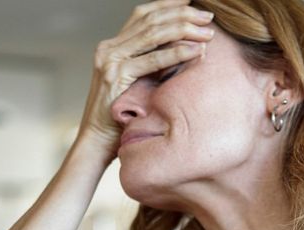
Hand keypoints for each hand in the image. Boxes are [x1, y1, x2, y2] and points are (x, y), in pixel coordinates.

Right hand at [76, 0, 214, 159]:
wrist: (96, 141)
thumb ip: (150, 66)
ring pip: (152, 34)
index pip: (142, 15)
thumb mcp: (136, 84)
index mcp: (112, 46)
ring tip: (206, 32)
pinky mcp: (115, 76)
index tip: (191, 2)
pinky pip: (152, 60)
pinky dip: (176, 53)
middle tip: (207, 16)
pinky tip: (196, 51)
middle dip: (182, 14)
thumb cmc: (119, 118)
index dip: (168, 5)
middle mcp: (108, 48)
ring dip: (183, 30)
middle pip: (150, 19)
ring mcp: (110, 61)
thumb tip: (183, 50)